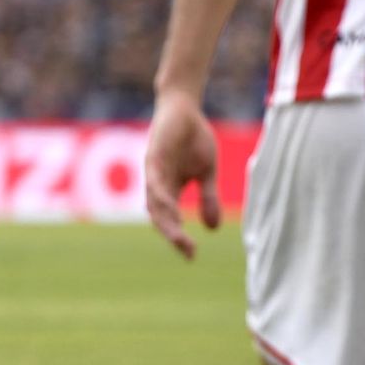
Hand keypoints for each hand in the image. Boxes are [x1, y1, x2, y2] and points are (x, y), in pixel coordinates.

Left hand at [144, 91, 221, 260]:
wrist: (185, 108)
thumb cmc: (194, 139)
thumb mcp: (207, 172)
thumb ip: (208, 198)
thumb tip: (211, 229)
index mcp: (170, 189)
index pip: (170, 219)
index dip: (178, 237)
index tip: (191, 256)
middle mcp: (157, 184)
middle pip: (160, 216)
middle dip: (172, 235)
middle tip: (187, 252)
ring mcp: (153, 171)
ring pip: (154, 202)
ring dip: (166, 220)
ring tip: (178, 238)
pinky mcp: (153, 157)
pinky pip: (154, 180)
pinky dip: (160, 195)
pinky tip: (169, 208)